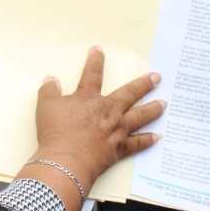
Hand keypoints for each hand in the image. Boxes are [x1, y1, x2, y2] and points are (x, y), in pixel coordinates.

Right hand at [33, 48, 162, 187]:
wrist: (66, 160)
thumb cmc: (55, 132)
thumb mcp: (45, 106)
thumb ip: (49, 91)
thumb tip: (51, 80)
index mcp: (88, 98)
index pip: (92, 75)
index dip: (95, 62)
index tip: (99, 51)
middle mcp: (107, 111)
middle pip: (129, 94)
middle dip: (143, 84)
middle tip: (157, 78)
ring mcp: (116, 130)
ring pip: (139, 116)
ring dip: (152, 109)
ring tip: (163, 104)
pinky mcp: (118, 149)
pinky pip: (137, 143)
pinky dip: (147, 140)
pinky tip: (157, 137)